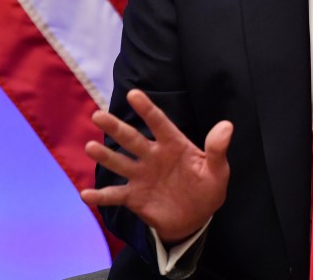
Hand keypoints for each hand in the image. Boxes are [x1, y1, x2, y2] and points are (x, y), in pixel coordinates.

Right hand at [80, 89, 232, 243]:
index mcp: (173, 145)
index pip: (159, 123)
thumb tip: (227, 125)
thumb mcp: (218, 171)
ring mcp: (141, 176)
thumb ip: (218, 150)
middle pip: (132, 139)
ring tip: (90, 147)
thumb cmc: (207, 188)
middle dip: (116, 127)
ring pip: (120, 163)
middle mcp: (153, 156)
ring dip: (105, 155)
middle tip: (98, 115)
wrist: (195, 219)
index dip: (147, 109)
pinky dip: (101, 196)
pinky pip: (115, 195)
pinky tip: (86, 194)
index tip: (133, 94)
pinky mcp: (134, 197)